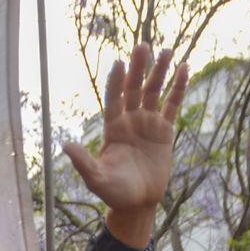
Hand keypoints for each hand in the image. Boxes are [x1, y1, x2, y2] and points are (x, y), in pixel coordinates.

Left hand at [62, 44, 187, 246]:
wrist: (137, 204)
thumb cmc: (114, 193)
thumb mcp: (96, 179)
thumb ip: (83, 162)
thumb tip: (65, 145)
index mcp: (112, 128)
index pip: (114, 99)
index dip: (116, 82)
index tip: (120, 64)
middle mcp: (129, 120)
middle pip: (134, 89)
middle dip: (138, 69)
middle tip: (143, 47)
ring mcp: (148, 123)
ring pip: (154, 92)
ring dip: (159, 72)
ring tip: (166, 51)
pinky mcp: (164, 131)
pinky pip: (172, 105)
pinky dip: (178, 88)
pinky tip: (184, 68)